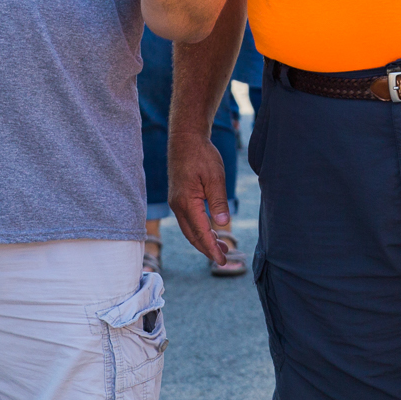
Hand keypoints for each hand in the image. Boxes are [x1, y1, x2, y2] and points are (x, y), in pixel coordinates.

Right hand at [168, 132, 230, 266]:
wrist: (185, 139)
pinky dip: (199, 229)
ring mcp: (176, 202)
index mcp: (186, 202)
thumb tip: (222, 225)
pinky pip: (188, 220)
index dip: (211, 248)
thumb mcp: (215, 178)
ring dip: (203, 240)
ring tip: (221, 247)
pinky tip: (210, 230)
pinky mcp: (178, 197)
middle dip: (207, 248)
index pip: (200, 232)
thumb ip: (218, 202)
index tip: (222, 260)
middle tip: (224, 259)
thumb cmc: (202, 155)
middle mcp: (178, 205)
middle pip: (192, 235)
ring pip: (189, 229)